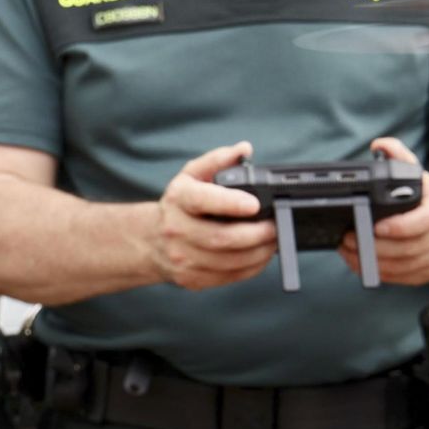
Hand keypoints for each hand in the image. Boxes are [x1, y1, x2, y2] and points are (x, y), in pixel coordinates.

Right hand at [149, 141, 276, 290]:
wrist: (152, 240)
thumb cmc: (181, 203)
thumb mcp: (193, 175)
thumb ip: (219, 159)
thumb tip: (244, 149)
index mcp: (179, 199)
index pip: (204, 200)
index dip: (231, 203)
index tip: (255, 204)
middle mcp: (176, 229)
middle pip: (222, 238)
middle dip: (257, 234)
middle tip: (275, 226)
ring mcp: (182, 258)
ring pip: (229, 261)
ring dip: (259, 252)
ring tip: (274, 240)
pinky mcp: (191, 279)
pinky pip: (229, 277)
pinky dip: (252, 267)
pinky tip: (261, 255)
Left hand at [340, 137, 428, 285]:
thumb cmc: (427, 196)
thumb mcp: (416, 172)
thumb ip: (398, 156)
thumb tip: (379, 145)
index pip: (426, 219)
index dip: (401, 226)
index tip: (376, 226)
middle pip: (411, 248)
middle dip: (376, 247)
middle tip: (349, 239)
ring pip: (406, 266)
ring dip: (374, 262)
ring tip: (349, 252)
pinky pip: (405, 278)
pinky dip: (381, 274)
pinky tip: (362, 264)